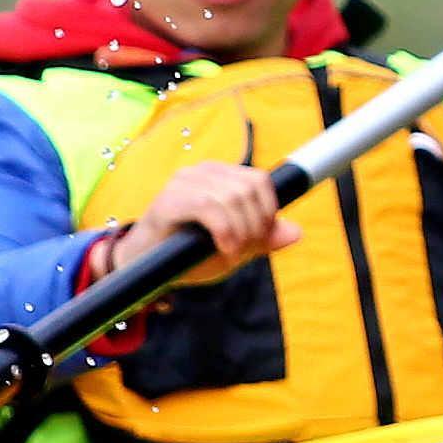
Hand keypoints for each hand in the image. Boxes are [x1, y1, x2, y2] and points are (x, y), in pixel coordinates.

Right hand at [105, 161, 290, 278]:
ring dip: (241, 231)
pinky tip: (224, 249)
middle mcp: (203, 172)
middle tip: (245, 249)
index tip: (259, 238)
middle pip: (250, 188)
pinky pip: (209, 206)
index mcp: (220, 176)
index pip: (260, 181)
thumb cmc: (189, 254)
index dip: (269, 211)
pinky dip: (224, 231)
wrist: (146, 270)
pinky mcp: (168, 200)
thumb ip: (264, 239)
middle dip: (256, 224)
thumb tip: (297, 232)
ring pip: (233, 197)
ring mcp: (184, 182)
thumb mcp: (235, 248)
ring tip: (232, 252)